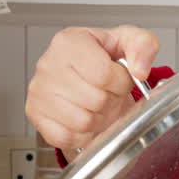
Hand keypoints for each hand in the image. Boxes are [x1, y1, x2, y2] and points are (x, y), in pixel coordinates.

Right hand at [25, 26, 159, 150]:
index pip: (104, 74)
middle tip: (109, 93)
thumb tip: (140, 69)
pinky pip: (66, 136)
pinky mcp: (35, 113)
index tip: (120, 79)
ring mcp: (39, 90)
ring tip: (98, 104)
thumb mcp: (129, 42)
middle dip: (111, 101)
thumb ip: (143, 45)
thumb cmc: (103, 58)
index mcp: (70, 41)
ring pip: (83, 121)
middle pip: (96, 100)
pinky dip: (83, 133)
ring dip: (99, 118)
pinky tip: (86, 115)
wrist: (83, 74)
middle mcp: (48, 64)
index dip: (121, 82)